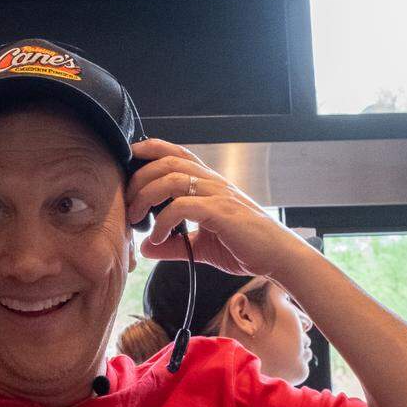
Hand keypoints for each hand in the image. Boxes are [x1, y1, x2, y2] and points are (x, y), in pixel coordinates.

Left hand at [127, 140, 302, 277]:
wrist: (279, 256)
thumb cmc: (246, 247)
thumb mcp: (202, 246)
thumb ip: (174, 245)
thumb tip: (146, 248)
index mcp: (209, 183)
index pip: (176, 153)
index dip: (150, 149)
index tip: (128, 161)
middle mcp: (212, 182)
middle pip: (167, 161)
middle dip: (139, 177)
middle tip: (127, 203)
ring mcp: (218, 194)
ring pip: (172, 178)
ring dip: (146, 196)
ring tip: (136, 219)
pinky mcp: (221, 211)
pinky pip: (183, 205)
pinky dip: (163, 221)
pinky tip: (158, 238)